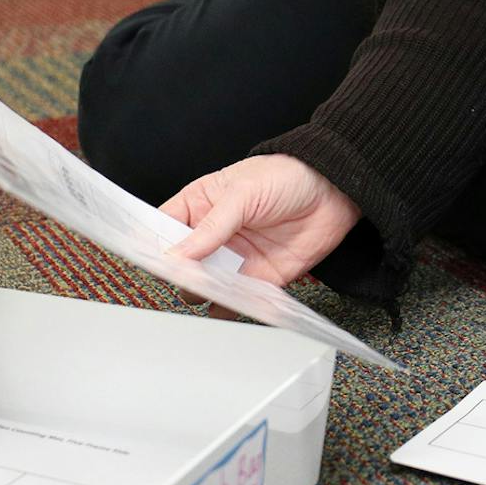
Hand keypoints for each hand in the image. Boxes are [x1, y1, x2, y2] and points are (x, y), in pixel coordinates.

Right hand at [161, 154, 361, 288]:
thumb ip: (211, 226)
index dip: (153, 246)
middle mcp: (213, 237)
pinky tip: (234, 306)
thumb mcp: (243, 192)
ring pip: (206, 288)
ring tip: (211, 292)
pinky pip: (239, 301)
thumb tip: (177, 254)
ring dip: (205, 295)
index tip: (150, 262)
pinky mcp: (260, 280)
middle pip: (182, 266)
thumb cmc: (286, 176)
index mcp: (200, 206)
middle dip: (181, 276)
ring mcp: (235, 260)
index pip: (163, 229)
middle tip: (188, 278)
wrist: (335, 190)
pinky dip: (234, 308)